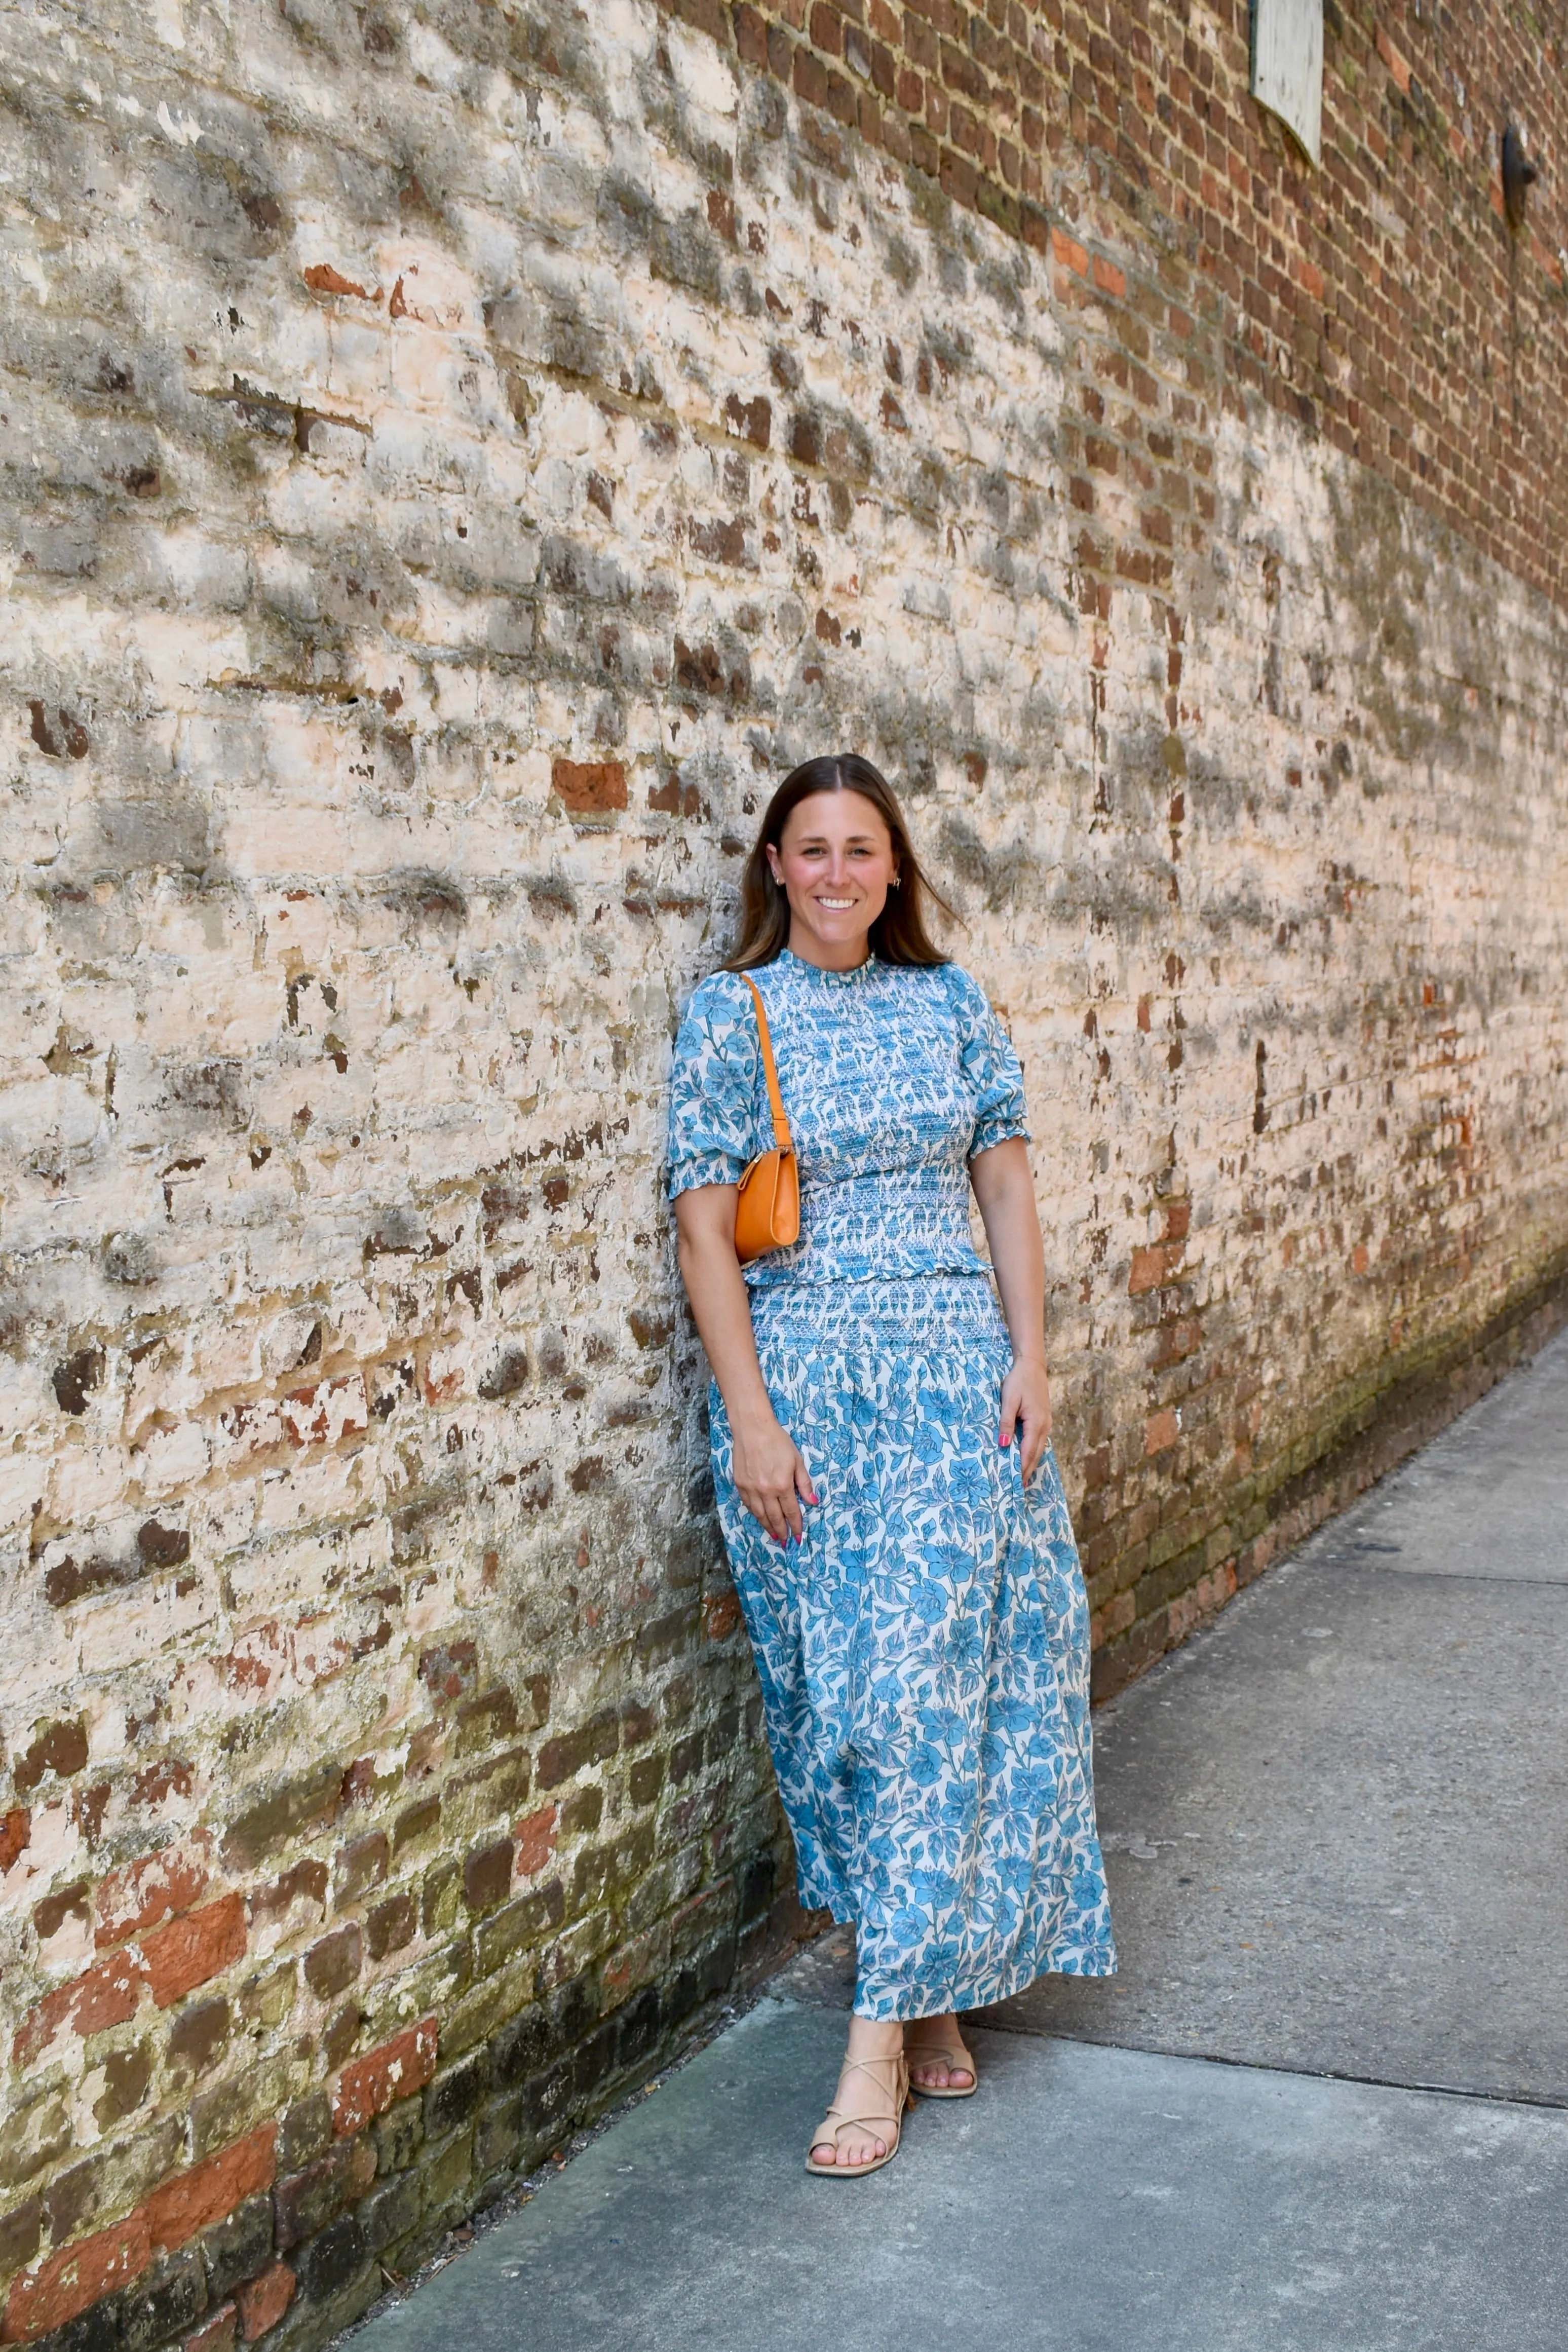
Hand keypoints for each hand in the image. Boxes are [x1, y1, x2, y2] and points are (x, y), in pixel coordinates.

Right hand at [731, 1410, 816, 1544]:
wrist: (752, 1428)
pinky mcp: (740, 1484)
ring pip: (760, 1514)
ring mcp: (751, 1488)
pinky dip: (755, 1514)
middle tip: (785, 1542)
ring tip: (773, 1535)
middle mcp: (765, 1490)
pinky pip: (748, 1505)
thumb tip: (813, 1502)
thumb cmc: (778, 1441)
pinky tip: (760, 1518)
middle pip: (775, 1517)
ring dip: (767, 1527)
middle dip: (781, 1531)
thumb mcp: (797, 1460)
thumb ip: (804, 1483)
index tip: (798, 1537)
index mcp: (782, 1485)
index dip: (795, 1525)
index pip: (791, 1511)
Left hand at [999, 1358, 1052, 1483]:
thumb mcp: (1008, 1401)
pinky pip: (1038, 1441)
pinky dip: (1032, 1452)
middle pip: (1035, 1454)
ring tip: (1022, 1478)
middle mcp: (1044, 1426)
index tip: (1015, 1483)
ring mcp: (1046, 1423)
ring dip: (1031, 1463)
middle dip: (1027, 1470)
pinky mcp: (1044, 1419)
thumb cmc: (1018, 1381)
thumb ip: (1006, 1423)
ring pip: (1038, 1448)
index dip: (1021, 1468)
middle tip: (1019, 1487)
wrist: (1032, 1366)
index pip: (1028, 1452)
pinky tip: (1026, 1457)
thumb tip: (1004, 1446)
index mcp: (1036, 1423)